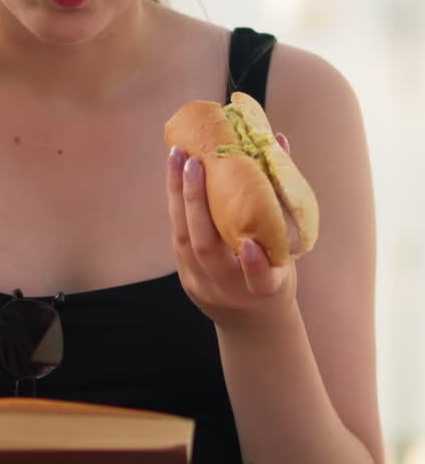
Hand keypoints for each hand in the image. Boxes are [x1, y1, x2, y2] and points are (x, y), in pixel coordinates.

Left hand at [166, 139, 296, 328]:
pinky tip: (175, 173)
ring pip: (184, 240)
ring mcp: (203, 285)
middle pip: (207, 251)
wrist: (251, 321)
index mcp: (267, 291)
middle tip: (194, 162)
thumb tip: (279, 142)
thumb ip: (283, 200)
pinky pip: (178, 236)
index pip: (261, 282)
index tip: (250, 244)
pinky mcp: (186, 277)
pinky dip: (177, 202)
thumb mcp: (288, 249)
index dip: (255, 265)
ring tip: (177, 154)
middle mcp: (230, 291)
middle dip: (197, 204)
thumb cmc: (277, 273)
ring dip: (178, 194)